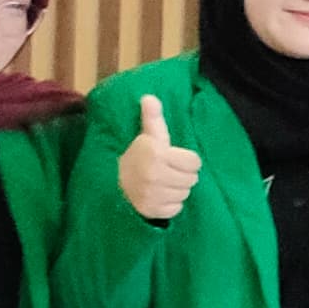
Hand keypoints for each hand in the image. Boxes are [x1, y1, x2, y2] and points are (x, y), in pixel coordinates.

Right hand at [119, 93, 204, 222]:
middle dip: (183, 175)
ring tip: (164, 182)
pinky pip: (175, 209)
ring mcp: (152, 195)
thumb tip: (149, 97)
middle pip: (192, 179)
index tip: (175, 158)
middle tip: (169, 171)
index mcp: (157, 155)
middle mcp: (155, 176)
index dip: (187, 160)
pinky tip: (160, 195)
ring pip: (185, 194)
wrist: (113, 182)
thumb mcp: (147, 136)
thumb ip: (152, 118)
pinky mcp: (150, 210)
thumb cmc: (138, 156)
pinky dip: (170, 204)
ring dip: (177, 189)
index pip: (195, 162)